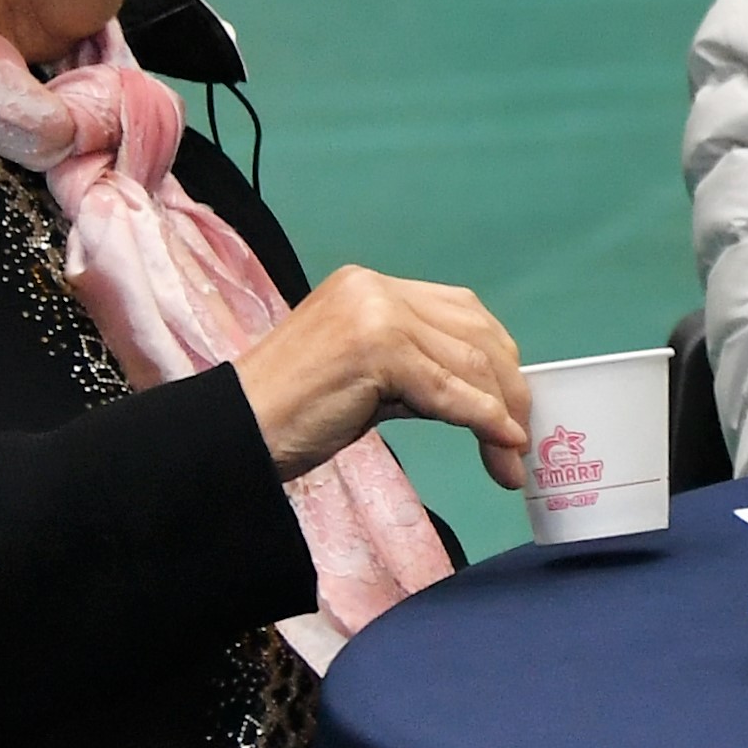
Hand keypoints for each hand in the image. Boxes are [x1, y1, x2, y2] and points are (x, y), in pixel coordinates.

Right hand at [230, 267, 530, 485]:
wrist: (227, 436)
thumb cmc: (289, 416)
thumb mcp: (364, 378)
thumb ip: (417, 370)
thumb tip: (486, 396)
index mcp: (371, 287)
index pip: (461, 315)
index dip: (497, 362)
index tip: (514, 406)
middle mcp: (375, 288)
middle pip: (475, 334)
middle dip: (508, 389)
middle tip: (521, 440)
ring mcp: (375, 314)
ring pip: (469, 363)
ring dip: (501, 415)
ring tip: (510, 459)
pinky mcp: (376, 349)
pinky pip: (449, 390)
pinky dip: (484, 420)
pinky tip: (502, 445)